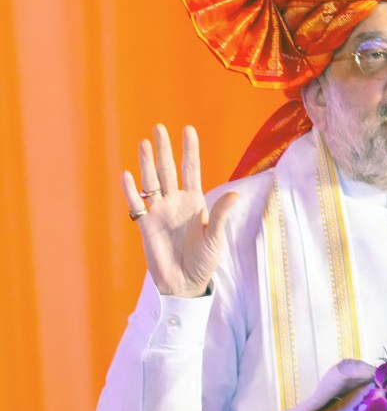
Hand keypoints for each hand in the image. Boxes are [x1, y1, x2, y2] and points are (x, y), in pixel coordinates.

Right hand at [122, 124, 238, 297]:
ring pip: (151, 182)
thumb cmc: (204, 260)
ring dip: (147, 163)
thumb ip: (220, 215)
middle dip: (165, 149)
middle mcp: (176, 202)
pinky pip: (137, 204)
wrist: (184, 282)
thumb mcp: (215, 237)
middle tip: (159, 128)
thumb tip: (234, 195)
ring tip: (144, 142)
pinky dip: (131, 190)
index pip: (191, 170)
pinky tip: (127, 174)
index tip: (188, 129)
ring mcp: (159, 212)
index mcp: (195, 201)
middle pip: (168, 170)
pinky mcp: (146, 225)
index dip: (190, 150)